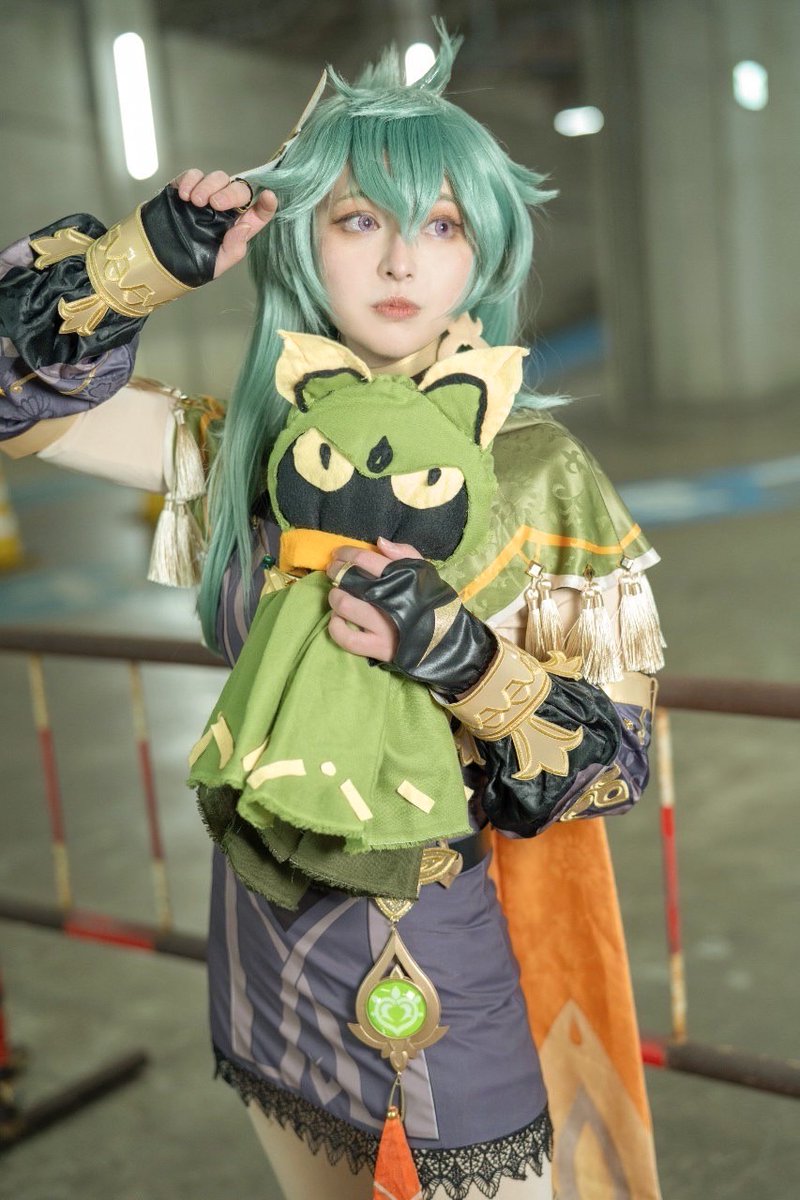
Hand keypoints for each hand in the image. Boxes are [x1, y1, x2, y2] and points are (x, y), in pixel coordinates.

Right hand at [173, 168, 277, 278]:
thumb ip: (234, 248)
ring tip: (196, 202)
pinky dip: (190, 180)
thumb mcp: (218, 263)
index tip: (269, 196)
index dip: (266, 204)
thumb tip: (245, 227)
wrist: (158, 258)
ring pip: (218, 177)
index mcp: (238, 226)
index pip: (258, 212)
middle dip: (229, 193)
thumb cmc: (191, 263)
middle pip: (239, 189)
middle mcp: (226, 209)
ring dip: (208, 186)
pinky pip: (193, 174)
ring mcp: (206, 196)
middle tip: (215, 204)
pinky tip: (184, 195)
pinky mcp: (186, 187)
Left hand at [330, 550, 496, 695]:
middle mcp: (390, 600)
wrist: (449, 639)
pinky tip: (338, 619)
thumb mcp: (425, 572)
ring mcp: (383, 626)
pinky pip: (346, 637)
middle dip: (336, 571)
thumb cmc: (432, 602)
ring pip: (345, 606)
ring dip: (335, 598)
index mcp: (401, 578)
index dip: (346, 553)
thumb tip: (378, 541)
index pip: (365, 559)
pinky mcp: (378, 648)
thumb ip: (404, 553)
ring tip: (337, 596)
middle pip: (350, 579)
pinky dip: (336, 627)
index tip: (338, 554)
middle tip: (333, 571)